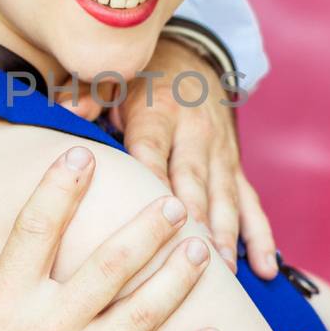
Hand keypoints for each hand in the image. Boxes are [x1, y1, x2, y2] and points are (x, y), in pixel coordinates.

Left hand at [57, 38, 277, 280]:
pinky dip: (260, 236)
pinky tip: (264, 268)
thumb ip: (88, 96)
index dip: (152, 177)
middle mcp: (195, 133)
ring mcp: (220, 153)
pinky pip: (251, 203)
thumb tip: (65, 111)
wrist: (191, 58)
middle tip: (191, 257)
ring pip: (225, 197)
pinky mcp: (235, 168)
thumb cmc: (141, 81)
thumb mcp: (113, 80)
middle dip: (194, 218)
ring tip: (222, 272)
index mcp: (160, 113)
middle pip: (193, 180)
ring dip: (226, 235)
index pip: (152, 149)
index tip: (150, 212)